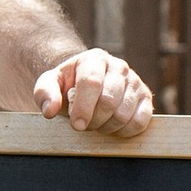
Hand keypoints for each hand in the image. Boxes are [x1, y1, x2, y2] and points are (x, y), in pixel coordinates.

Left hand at [35, 45, 153, 137]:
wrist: (88, 86)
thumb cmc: (67, 87)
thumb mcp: (49, 85)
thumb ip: (44, 94)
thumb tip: (49, 111)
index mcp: (94, 59)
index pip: (91, 82)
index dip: (84, 107)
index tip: (76, 125)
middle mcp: (119, 67)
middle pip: (108, 101)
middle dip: (93, 120)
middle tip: (83, 124)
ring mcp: (135, 81)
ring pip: (124, 114)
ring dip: (106, 127)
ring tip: (97, 123)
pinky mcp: (146, 98)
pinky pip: (140, 121)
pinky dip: (124, 131)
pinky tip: (113, 127)